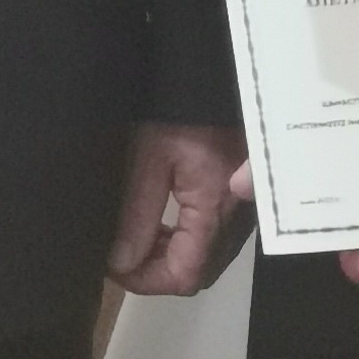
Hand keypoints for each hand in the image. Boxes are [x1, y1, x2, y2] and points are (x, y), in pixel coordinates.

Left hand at [106, 124, 250, 297]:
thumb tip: (120, 263)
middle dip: (156, 272)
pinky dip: (187, 242)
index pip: (183, 276)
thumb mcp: (150, 158)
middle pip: (197, 275)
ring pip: (207, 260)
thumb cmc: (183, 111)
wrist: (217, 77)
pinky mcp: (242, 198)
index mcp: (214, 211)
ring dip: (171, 258)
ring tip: (140, 237)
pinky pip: (215, 240)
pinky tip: (167, 222)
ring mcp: (242, 210)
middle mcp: (235, 219)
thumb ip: (137, 215)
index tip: (115, 267)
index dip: (146, 282)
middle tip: (123, 253)